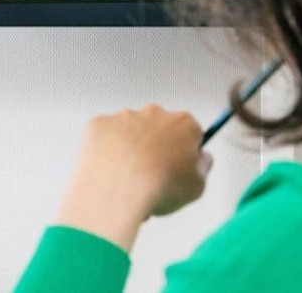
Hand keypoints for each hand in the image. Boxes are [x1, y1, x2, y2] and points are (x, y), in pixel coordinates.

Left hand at [54, 105, 211, 250]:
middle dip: (156, 148)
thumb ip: (202, 167)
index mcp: (184, 124)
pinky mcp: (99, 124)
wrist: (118, 189)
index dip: (184, 153)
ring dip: (130, 149)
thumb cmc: (161, 188)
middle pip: (159, 128)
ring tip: (126, 180)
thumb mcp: (197, 187)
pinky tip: (108, 170)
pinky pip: (105, 136)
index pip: (190, 133)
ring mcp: (125, 116)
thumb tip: (201, 157)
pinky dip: (106, 150)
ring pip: (130, 131)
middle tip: (150, 177)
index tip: (177, 170)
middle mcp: (155, 113)